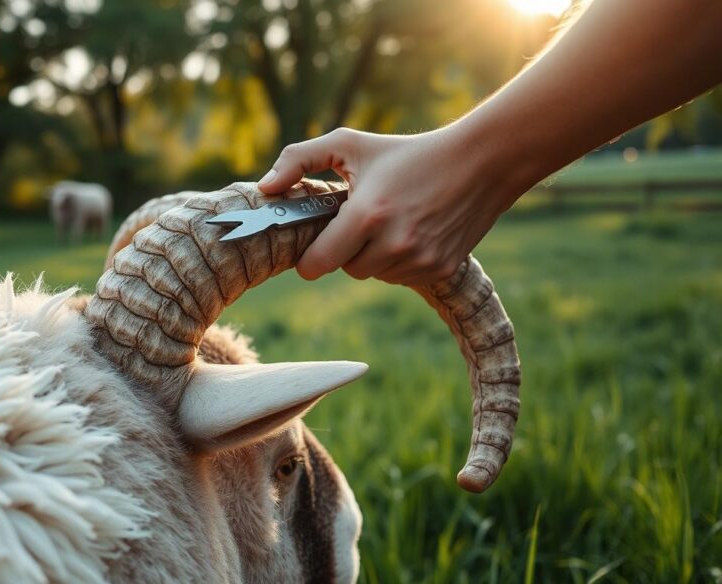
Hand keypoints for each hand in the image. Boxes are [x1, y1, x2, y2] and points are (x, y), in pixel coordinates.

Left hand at [257, 126, 518, 284]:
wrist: (480, 162)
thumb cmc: (407, 152)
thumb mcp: (350, 144)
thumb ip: (299, 158)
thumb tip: (265, 188)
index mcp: (366, 214)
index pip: (317, 264)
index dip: (309, 259)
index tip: (311, 248)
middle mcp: (394, 243)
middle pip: (346, 269)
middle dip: (347, 248)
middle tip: (362, 219)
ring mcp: (420, 260)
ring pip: (375, 274)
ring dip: (375, 255)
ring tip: (392, 221)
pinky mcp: (440, 270)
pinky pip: (402, 277)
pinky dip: (401, 261)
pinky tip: (413, 231)